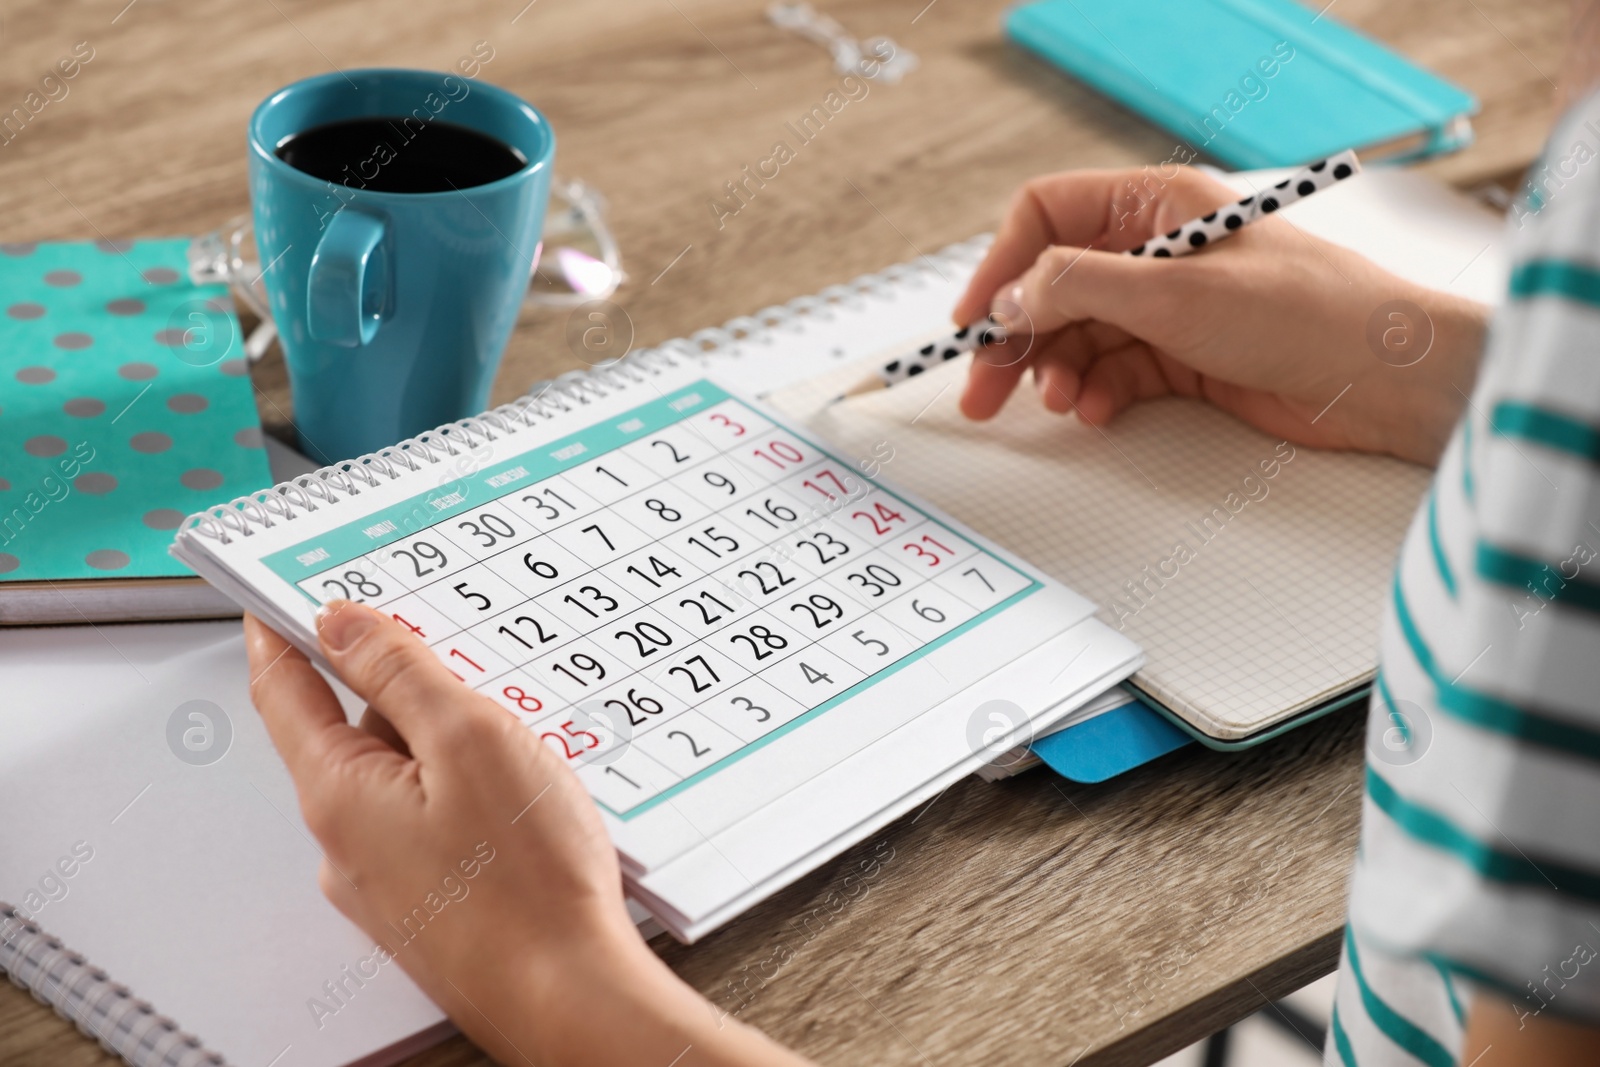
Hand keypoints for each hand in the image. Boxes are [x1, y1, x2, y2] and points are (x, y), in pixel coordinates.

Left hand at [244, 601, 811, 1066]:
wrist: (570, 995)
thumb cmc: (528, 885)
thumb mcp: (470, 739)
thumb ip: (400, 672)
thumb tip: (342, 625)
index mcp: (339, 793)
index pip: (283, 690)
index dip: (281, 631)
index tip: (280, 595)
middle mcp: (345, 843)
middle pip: (355, 730)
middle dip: (404, 691)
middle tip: (469, 670)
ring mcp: (386, 880)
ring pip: (404, 779)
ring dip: (446, 748)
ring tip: (521, 750)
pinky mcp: (429, 905)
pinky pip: (431, 823)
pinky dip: (465, 796)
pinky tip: (521, 803)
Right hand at [952, 166, 1489, 465]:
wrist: (1384, 376)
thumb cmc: (1304, 311)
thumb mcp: (1174, 291)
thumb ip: (1079, 287)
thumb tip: (1010, 295)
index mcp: (1154, 205)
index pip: (1046, 217)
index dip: (1001, 267)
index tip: (974, 322)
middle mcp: (1156, 250)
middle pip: (1053, 287)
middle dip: (1015, 339)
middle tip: (981, 392)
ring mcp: (1168, 306)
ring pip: (1079, 336)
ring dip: (1057, 372)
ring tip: (1059, 403)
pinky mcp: (1184, 358)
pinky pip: (1115, 373)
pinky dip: (1096, 393)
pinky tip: (1096, 412)